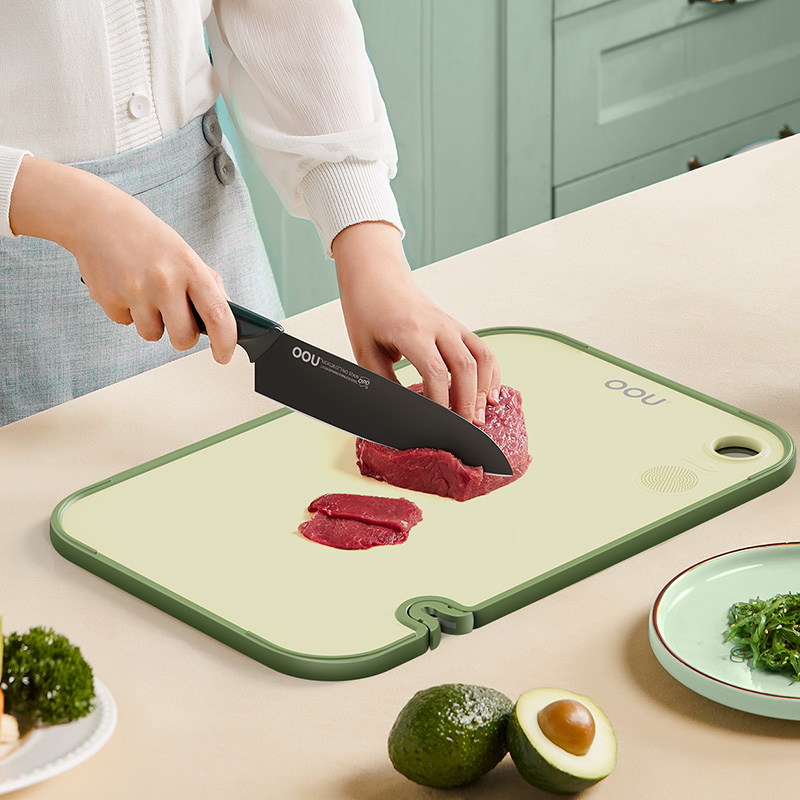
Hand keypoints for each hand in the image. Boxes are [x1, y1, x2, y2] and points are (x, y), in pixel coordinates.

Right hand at [9, 155, 236, 363]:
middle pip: (183, 338)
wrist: (98, 217)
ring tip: (146, 293)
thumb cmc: (147, 237)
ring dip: (152, 323)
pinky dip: (128, 312)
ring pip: (153, 335)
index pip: (217, 314)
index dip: (225, 341)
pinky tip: (125, 287)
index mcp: (190, 268)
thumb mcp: (185, 252)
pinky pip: (126, 323)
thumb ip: (206, 283)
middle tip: (178, 323)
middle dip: (182, 337)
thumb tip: (223, 315)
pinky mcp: (108, 299)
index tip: (223, 355)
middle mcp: (164, 280)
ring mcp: (135, 291)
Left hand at [332, 221, 500, 424]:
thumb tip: (398, 413)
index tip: (437, 425)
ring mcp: (451, 325)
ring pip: (481, 357)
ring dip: (483, 390)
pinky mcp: (457, 327)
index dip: (439, 402)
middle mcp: (437, 325)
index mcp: (410, 331)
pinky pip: (483, 350)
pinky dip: (490, 374)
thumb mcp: (365, 351)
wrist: (377, 276)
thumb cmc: (367, 313)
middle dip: (467, 402)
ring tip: (481, 416)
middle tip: (464, 429)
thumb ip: (382, 382)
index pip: (434, 371)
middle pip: (464, 366)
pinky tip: (489, 395)